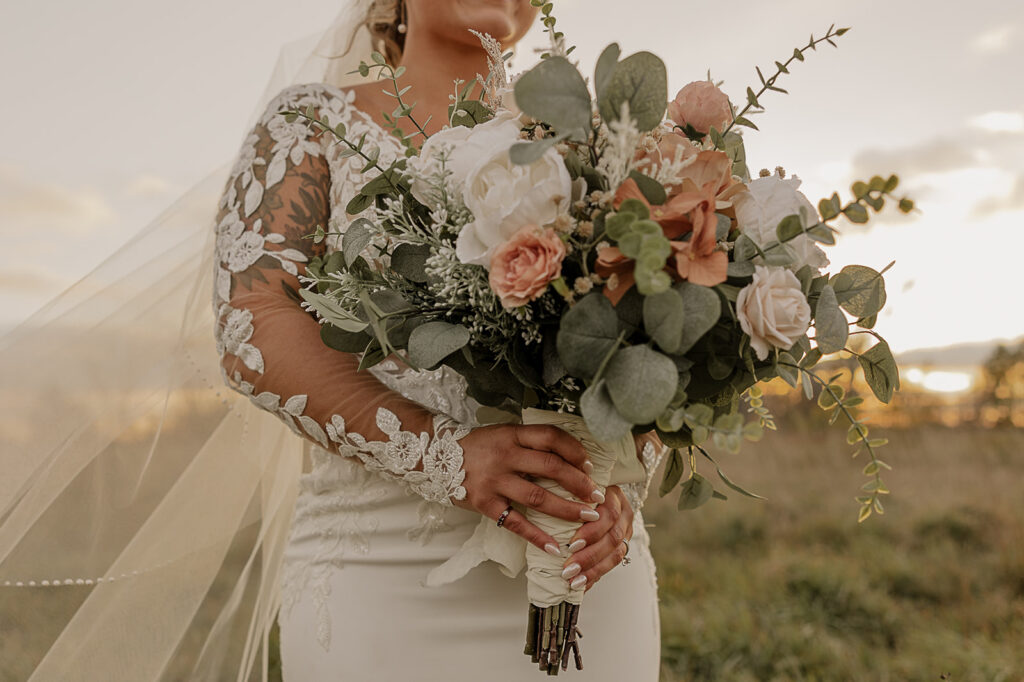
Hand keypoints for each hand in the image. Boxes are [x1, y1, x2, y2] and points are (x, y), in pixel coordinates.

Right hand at [455, 424, 602, 555]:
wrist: (434, 456)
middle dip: (579, 483)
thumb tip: (568, 456)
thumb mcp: (502, 434)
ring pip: (538, 496)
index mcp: (512, 434)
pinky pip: (515, 522)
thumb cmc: (476, 446)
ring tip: (587, 517)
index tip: (589, 465)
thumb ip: (529, 443)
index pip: (551, 437)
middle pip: (550, 467)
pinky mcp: (484, 503)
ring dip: (566, 509)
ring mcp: (494, 480)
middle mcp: (505, 455)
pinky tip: (554, 547)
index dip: (574, 450)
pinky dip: (536, 536)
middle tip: (597, 495)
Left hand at [559, 485, 632, 591]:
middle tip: (569, 569)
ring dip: (593, 570)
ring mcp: (625, 530)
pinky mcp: (623, 545)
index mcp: (612, 495)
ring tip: (574, 581)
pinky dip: (596, 575)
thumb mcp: (572, 489)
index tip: (572, 545)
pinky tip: (582, 584)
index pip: (608, 514)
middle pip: (612, 537)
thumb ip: (566, 497)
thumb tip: (545, 509)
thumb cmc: (576, 493)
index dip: (591, 531)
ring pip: (616, 554)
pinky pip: (613, 564)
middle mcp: (623, 513)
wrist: (591, 498)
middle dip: (589, 556)